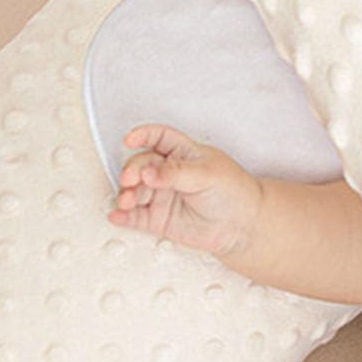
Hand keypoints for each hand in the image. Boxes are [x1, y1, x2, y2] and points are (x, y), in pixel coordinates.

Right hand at [106, 124, 261, 261]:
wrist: (243, 226)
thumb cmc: (234, 193)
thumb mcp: (207, 175)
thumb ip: (175, 173)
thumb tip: (147, 172)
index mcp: (183, 153)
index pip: (159, 138)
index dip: (143, 136)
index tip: (130, 140)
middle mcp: (169, 173)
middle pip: (141, 165)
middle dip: (132, 171)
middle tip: (132, 180)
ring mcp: (162, 195)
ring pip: (135, 191)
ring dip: (125, 194)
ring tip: (125, 201)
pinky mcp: (158, 218)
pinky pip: (135, 217)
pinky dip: (124, 216)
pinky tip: (117, 216)